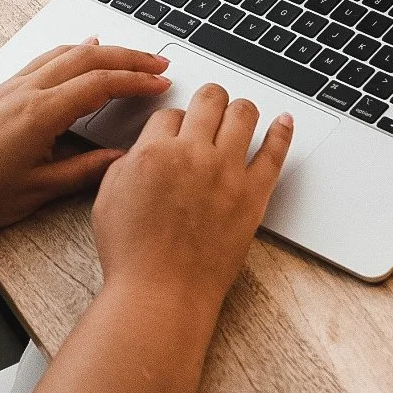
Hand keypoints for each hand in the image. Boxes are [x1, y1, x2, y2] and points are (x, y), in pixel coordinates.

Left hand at [0, 41, 170, 234]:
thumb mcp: (40, 190)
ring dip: (103, 51)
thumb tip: (121, 159)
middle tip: (158, 65)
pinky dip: (73, 51)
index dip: (134, 82)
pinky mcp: (5, 90)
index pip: (99, 85)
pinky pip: (46, 59)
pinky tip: (84, 49)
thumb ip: (85, 171)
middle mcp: (27, 91)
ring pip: (66, 53)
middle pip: (88, 58)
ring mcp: (14, 86)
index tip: (160, 85)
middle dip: (128, 58)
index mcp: (40, 114)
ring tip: (132, 56)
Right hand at [91, 83, 291, 304]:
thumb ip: (127, 162)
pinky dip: (282, 131)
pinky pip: (275, 153)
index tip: (176, 130)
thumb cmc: (133, 255)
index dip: (172, 120)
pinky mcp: (253, 195)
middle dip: (207, 99)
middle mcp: (192, 155)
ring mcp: (227, 173)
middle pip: (209, 100)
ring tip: (239, 112)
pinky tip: (284, 121)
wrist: (162, 292)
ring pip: (243, 114)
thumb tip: (145, 148)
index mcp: (153, 153)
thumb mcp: (108, 197)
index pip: (169, 113)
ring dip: (240, 108)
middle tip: (210, 104)